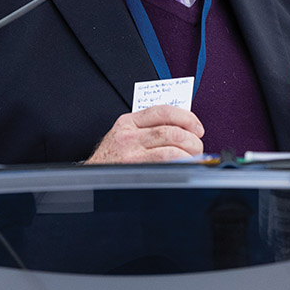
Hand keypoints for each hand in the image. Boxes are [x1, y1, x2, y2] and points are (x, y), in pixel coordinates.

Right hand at [86, 105, 205, 163]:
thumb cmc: (112, 157)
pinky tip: (184, 167)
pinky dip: (180, 165)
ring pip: (170, 149)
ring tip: (193, 157)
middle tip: (197, 146)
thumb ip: (150, 127)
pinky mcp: (135, 171)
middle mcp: (128, 137)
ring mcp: (131, 155)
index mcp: (128, 122)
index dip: (186, 118)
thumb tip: (185, 128)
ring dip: (189, 153)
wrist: (92, 177)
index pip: (163, 111)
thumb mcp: (126, 135)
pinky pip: (164, 166)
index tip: (197, 128)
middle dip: (191, 139)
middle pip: (170, 132)